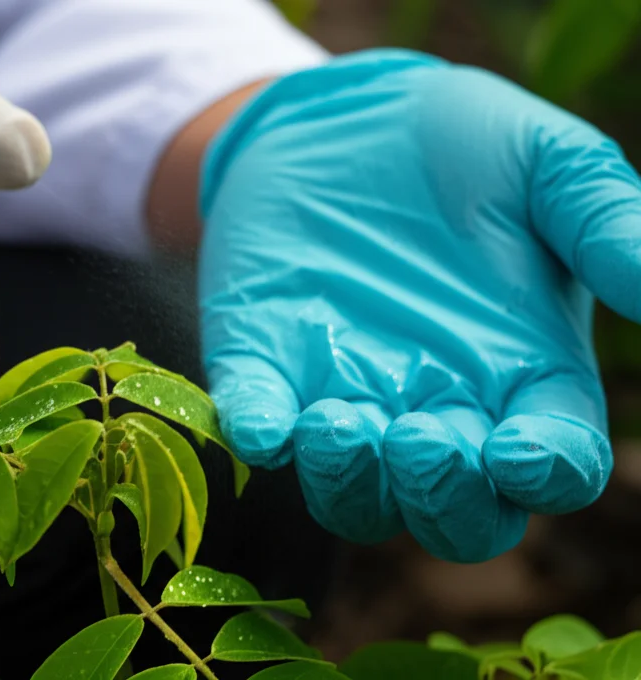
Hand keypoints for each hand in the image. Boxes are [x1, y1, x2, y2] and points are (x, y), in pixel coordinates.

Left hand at [199, 49, 638, 562]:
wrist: (347, 117)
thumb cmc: (464, 145)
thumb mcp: (546, 164)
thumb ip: (601, 220)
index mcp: (524, 373)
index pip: (553, 463)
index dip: (543, 474)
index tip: (518, 451)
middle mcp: (440, 406)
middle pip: (453, 514)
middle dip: (441, 502)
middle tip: (425, 442)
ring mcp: (349, 396)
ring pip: (353, 499)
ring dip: (348, 483)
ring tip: (342, 423)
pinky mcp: (269, 369)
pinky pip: (259, 425)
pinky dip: (257, 434)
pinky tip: (261, 424)